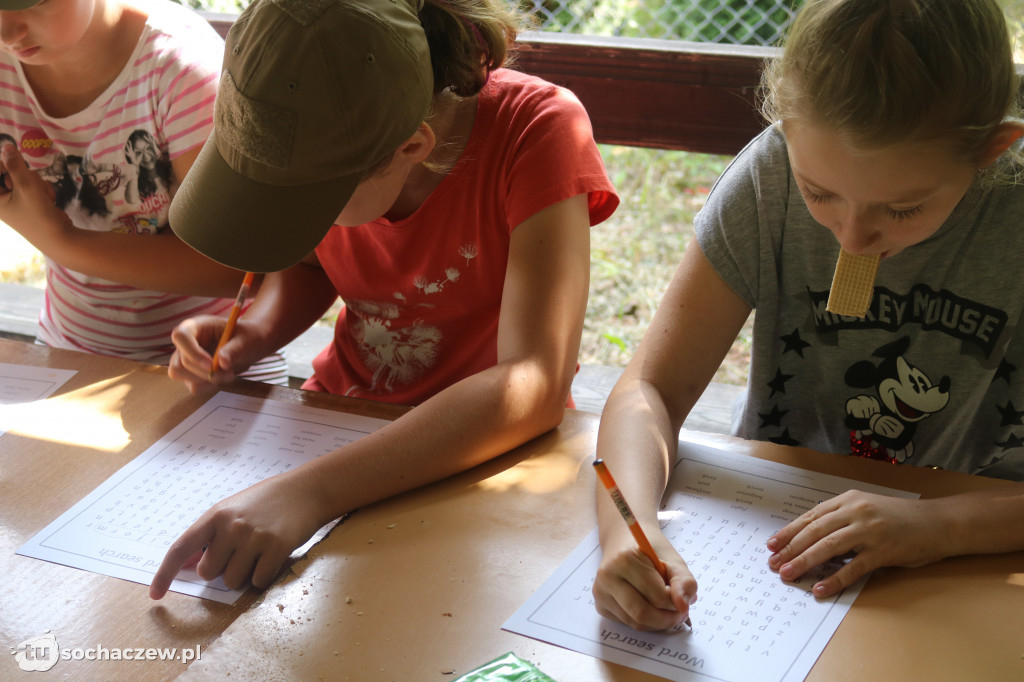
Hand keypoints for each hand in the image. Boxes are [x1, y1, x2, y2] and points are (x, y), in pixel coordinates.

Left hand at [0, 143, 68, 246]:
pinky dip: (42, 190)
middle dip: (25, 176)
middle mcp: (2, 198)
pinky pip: (33, 186)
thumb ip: (15, 164)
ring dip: (37, 183)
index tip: (17, 162)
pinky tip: (48, 201)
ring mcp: (16, 200)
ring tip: (43, 197)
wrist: (59, 238)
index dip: (5, 163)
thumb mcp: (26, 186)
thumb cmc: (38, 214)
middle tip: (33, 187)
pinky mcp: (29, 202)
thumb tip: (6, 146)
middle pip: (9, 172)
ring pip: (24, 177)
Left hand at [149, 470, 328, 598]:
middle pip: (208, 573)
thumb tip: (185, 567)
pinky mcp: (277, 548)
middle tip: (239, 552)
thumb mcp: (232, 510)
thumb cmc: (266, 501)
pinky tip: (272, 556)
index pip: (181, 548)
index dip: (164, 573)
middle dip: (221, 569)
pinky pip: (257, 581)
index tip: (155, 594)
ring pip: (233, 581)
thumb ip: (209, 537)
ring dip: (243, 574)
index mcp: (216, 515)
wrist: (306, 490)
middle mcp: (231, 526)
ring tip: (258, 551)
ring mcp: (254, 538)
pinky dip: (263, 576)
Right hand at [168, 316, 262, 392]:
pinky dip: (209, 386)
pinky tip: (222, 377)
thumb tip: (222, 363)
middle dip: (203, 373)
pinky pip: (193, 386)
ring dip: (206, 380)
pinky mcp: (191, 373)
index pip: (181, 336)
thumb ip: (234, 349)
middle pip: (179, 363)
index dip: (192, 353)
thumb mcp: (246, 340)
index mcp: (196, 326)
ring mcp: (186, 358)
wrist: (250, 346)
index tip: (211, 365)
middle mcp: (187, 342)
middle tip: (229, 373)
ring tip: (228, 374)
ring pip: (181, 375)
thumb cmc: (247, 337)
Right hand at [593, 537, 696, 631]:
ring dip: (657, 622)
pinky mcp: (600, 605)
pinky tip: (649, 607)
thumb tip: (683, 606)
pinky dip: (645, 622)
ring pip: (636, 623)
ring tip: (666, 608)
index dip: (676, 603)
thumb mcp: (674, 562)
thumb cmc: (651, 552)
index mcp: (626, 560)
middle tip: (679, 613)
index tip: (682, 598)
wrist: (624, 543)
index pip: (658, 597)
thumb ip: (684, 583)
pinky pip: (628, 624)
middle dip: (667, 619)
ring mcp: (601, 592)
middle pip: (643, 615)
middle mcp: (608, 576)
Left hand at [766, 491, 946, 596]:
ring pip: (828, 546)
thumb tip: (812, 542)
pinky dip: (834, 578)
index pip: (810, 516)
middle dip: (790, 548)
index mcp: (848, 500)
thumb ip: (842, 521)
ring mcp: (870, 531)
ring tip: (788, 574)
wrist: (939, 522)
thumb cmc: (901, 518)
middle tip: (773, 563)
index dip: (789, 531)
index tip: (772, 544)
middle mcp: (856, 512)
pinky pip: (854, 568)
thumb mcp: (866, 509)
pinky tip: (820, 588)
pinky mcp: (884, 551)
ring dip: (805, 561)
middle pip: (814, 531)